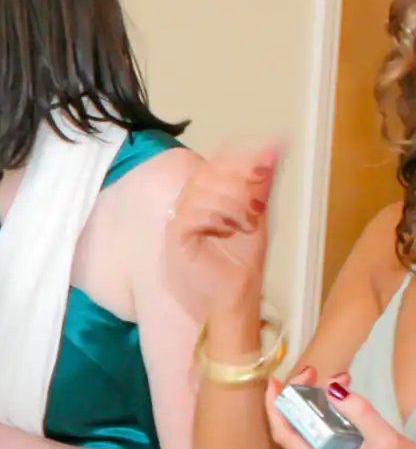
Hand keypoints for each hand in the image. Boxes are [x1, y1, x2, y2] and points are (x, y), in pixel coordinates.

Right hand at [165, 145, 277, 318]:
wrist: (234, 298)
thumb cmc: (241, 263)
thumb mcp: (257, 217)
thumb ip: (260, 185)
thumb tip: (271, 150)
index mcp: (206, 198)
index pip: (215, 165)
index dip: (238, 161)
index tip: (264, 167)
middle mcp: (189, 205)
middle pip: (208, 172)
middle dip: (239, 183)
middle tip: (256, 205)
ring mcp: (179, 220)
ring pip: (201, 189)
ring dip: (232, 202)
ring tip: (246, 222)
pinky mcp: (176, 237)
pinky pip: (193, 212)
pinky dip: (218, 216)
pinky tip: (230, 230)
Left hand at [266, 368, 415, 448]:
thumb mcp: (385, 439)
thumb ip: (359, 413)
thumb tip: (332, 388)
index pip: (284, 435)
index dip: (274, 408)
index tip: (274, 382)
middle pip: (294, 428)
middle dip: (299, 396)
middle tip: (312, 373)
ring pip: (310, 427)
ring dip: (316, 400)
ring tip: (336, 378)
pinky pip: (324, 430)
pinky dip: (329, 410)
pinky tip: (342, 394)